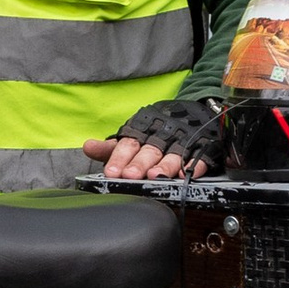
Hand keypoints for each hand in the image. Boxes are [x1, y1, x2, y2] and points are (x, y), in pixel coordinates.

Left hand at [85, 95, 224, 183]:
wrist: (191, 111)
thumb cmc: (154, 132)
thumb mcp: (131, 138)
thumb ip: (110, 148)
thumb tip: (87, 147)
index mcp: (142, 133)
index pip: (128, 145)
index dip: (119, 158)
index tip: (111, 172)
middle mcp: (161, 137)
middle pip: (150, 151)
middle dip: (140, 164)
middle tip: (130, 175)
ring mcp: (182, 142)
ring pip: (173, 154)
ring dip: (165, 165)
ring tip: (156, 176)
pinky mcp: (202, 147)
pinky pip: (200, 156)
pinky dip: (195, 164)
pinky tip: (189, 172)